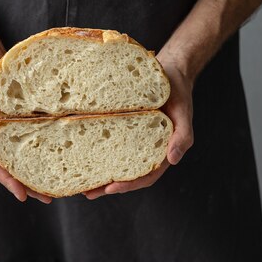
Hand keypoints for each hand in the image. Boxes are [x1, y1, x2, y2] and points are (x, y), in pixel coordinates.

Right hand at [0, 50, 51, 203]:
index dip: (8, 181)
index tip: (22, 195)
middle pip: (13, 167)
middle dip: (28, 185)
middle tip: (47, 198)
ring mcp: (12, 131)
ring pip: (26, 157)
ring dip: (38, 173)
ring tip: (56, 188)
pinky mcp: (24, 122)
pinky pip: (35, 140)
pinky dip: (45, 151)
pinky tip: (60, 158)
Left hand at [83, 53, 193, 198]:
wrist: (168, 69)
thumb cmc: (178, 92)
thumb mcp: (183, 112)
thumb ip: (182, 136)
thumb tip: (173, 160)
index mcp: (159, 151)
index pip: (144, 175)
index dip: (128, 184)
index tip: (110, 188)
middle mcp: (143, 148)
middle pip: (124, 172)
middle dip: (107, 185)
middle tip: (87, 192)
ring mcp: (130, 138)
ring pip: (113, 159)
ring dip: (98, 171)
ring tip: (79, 180)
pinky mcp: (119, 124)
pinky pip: (106, 138)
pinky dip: (94, 147)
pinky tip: (78, 149)